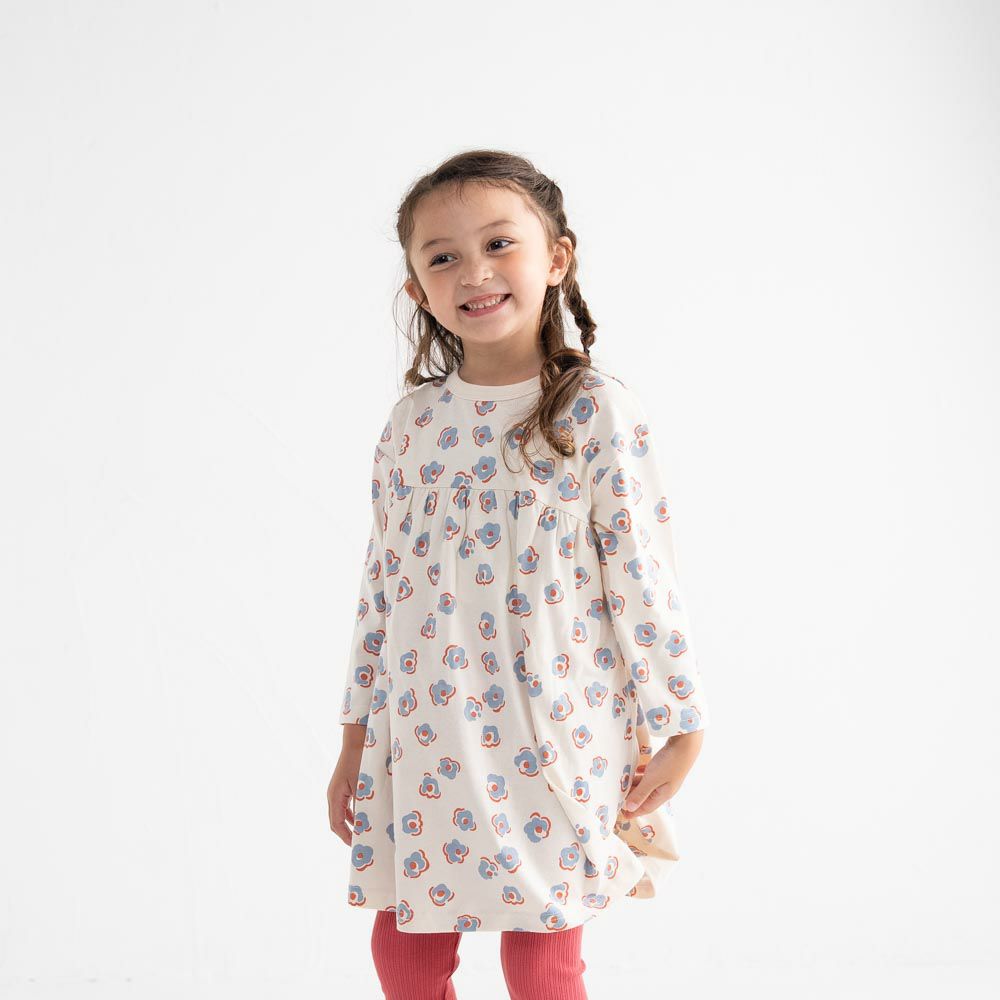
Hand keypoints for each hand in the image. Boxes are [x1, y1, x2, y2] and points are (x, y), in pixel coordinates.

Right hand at [327, 724, 366, 845]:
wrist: (357, 741)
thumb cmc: (360, 761)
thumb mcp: (363, 786)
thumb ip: (362, 805)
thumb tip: (365, 824)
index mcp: (334, 796)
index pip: (336, 824)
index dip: (346, 837)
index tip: (356, 846)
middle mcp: (333, 795)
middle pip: (336, 822)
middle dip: (347, 834)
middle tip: (361, 844)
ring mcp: (337, 791)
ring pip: (340, 814)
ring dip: (350, 825)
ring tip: (363, 834)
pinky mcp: (344, 786)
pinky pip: (345, 806)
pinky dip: (353, 815)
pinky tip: (363, 818)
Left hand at [622, 730, 703, 816]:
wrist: (686, 743)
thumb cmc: (670, 762)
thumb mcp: (653, 779)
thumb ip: (641, 793)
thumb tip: (630, 808)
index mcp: (663, 795)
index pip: (646, 807)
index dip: (634, 812)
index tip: (622, 814)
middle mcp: (665, 788)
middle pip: (646, 796)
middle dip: (633, 798)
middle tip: (619, 798)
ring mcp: (665, 776)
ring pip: (647, 784)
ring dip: (636, 786)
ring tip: (623, 785)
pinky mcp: (665, 766)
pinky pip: (650, 774)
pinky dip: (641, 774)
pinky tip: (635, 771)